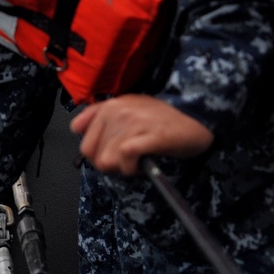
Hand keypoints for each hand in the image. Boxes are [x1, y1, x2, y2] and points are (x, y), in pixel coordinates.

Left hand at [70, 95, 213, 175]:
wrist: (197, 119)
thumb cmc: (162, 118)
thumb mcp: (128, 108)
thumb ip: (100, 116)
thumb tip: (76, 128)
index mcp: (110, 105)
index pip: (81, 135)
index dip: (94, 151)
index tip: (110, 152)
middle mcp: (118, 111)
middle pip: (92, 153)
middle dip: (107, 162)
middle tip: (127, 159)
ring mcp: (132, 123)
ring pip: (106, 159)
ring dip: (122, 167)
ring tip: (138, 160)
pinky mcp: (148, 136)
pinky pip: (124, 158)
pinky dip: (131, 168)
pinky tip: (142, 165)